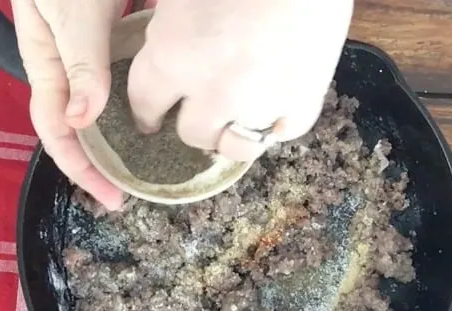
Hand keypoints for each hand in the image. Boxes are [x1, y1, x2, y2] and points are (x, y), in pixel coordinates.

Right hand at [11, 0, 126, 209]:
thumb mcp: (72, 16)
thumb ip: (80, 63)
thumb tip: (82, 122)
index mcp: (47, 68)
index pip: (58, 133)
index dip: (82, 170)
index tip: (113, 198)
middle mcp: (65, 70)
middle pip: (76, 130)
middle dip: (98, 166)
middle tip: (128, 192)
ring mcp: (85, 58)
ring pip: (96, 112)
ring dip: (115, 143)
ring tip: (144, 166)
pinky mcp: (106, 44)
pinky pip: (115, 87)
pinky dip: (130, 110)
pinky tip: (153, 120)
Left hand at [128, 0, 353, 160]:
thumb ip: (168, 24)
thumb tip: (168, 38)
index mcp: (173, 56)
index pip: (147, 103)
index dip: (147, 114)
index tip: (151, 121)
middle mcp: (213, 92)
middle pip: (194, 133)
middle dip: (193, 126)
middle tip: (200, 117)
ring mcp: (261, 103)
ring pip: (238, 146)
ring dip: (233, 136)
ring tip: (239, 121)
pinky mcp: (304, 101)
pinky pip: (285, 132)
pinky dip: (279, 125)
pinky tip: (277, 112)